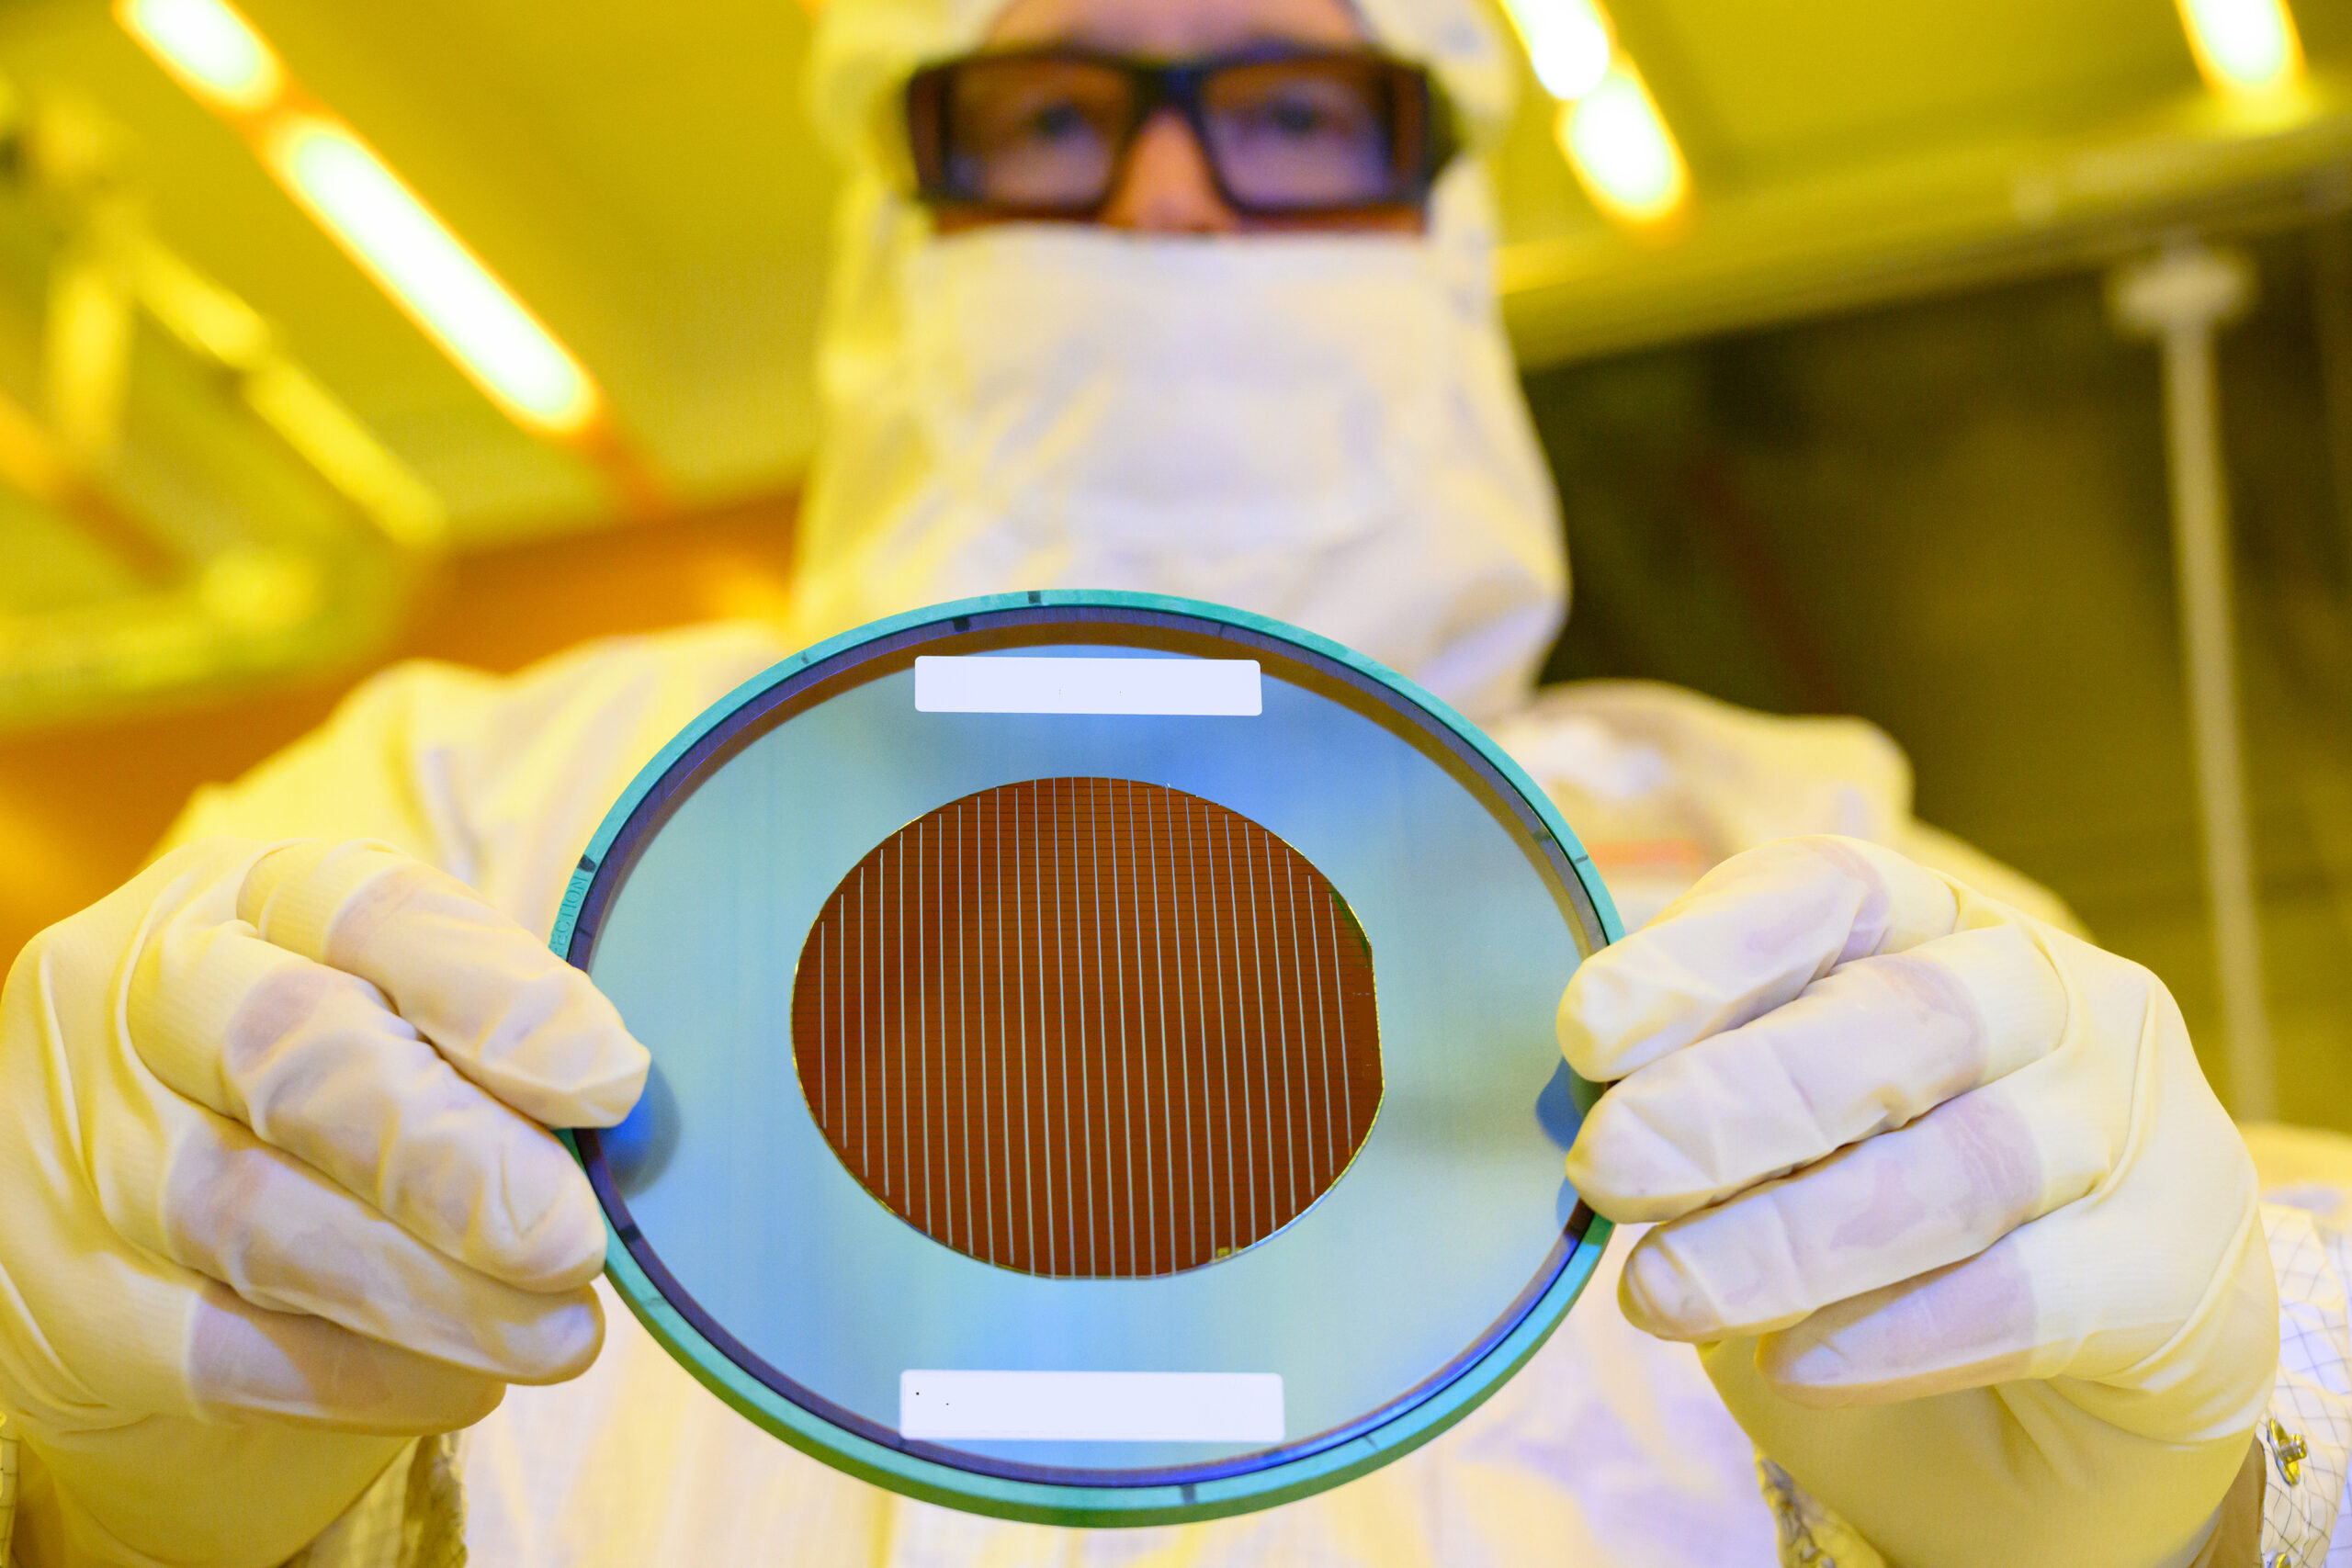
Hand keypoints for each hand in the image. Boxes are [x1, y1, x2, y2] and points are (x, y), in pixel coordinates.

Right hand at [0, 839, 646, 1567]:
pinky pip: (223, 1351)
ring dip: (434, 1290)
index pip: (370, 907)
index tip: (611, 1084)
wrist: (148, 1235)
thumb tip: (625, 1111)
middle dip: (454, 1157)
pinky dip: (366, 1372)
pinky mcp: (76, 1304)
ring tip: (558, 1330)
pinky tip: (468, 1379)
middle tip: (574, 1239)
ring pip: (256, 1214)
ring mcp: (90, 1148)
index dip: (495, 995)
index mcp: (253, 897)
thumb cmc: (328, 1096)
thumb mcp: (404, 1020)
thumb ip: (503, 1043)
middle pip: (293, 1050)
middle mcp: (151, 997)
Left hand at [1560, 836, 2275, 1567]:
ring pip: (1962, 1167)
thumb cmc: (1884, 1207)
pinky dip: (1896, 1333)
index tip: (1586, 1031)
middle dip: (1736, 1098)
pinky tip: (1791, 1363)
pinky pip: (2032, 1296)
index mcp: (1935, 921)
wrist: (2073, 1375)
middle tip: (1608, 1168)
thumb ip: (1704, 1097)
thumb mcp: (1784, 1133)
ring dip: (1789, 1239)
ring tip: (1661, 1296)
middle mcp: (2049, 996)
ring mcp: (2129, 1125)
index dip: (1705, 953)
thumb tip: (1581, 1109)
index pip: (1830, 891)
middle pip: (1900, 1020)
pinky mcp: (2174, 1270)